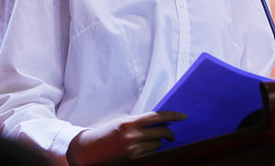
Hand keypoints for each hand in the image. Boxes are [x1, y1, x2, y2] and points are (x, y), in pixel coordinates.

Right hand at [66, 110, 186, 164]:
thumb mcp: (122, 122)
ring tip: (150, 141)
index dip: (173, 115)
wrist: (90, 149)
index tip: (184, 116)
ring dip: (158, 142)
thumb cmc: (107, 132)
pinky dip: (152, 150)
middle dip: (169, 133)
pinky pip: (151, 154)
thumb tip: (160, 121)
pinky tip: (144, 148)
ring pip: (157, 145)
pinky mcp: (133, 160)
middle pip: (161, 132)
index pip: (157, 116)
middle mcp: (132, 136)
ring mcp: (133, 150)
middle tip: (171, 134)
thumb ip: (139, 122)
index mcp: (129, 122)